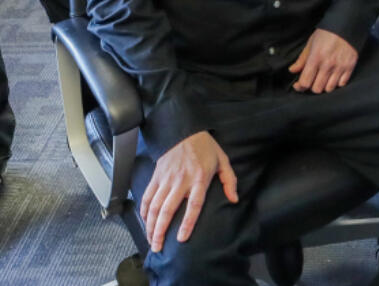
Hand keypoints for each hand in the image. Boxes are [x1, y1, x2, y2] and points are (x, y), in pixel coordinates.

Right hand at [140, 131, 237, 251]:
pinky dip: (143, 210)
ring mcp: (166, 179)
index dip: (187, 223)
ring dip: (150, 225)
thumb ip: (229, 180)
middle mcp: (180, 180)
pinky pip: (147, 195)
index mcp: (199, 178)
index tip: (181, 239)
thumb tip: (234, 199)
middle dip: (160, 231)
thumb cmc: (205, 147)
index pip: (193, 205)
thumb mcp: (222, 160)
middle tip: (157, 247)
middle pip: (167, 210)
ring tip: (150, 240)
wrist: (184, 130)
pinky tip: (144, 222)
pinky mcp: (156, 175)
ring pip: (154, 205)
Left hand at [288, 28, 357, 93]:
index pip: (305, 82)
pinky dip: (336, 83)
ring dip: (324, 86)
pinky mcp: (350, 67)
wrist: (346, 25)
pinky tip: (333, 77)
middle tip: (311, 81)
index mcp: (315, 57)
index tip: (298, 85)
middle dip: (311, 87)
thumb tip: (292, 70)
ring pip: (329, 89)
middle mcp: (328, 64)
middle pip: (317, 89)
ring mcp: (340, 67)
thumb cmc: (326, 33)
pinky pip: (342, 84)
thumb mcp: (310, 43)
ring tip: (322, 80)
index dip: (300, 87)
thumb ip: (302, 59)